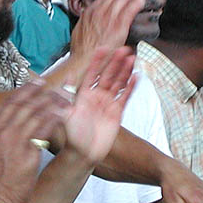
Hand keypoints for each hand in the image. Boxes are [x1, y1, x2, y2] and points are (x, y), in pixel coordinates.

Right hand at [0, 82, 70, 202]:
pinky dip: (54, 119)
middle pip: (26, 104)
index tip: (39, 83)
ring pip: (36, 114)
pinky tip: (64, 114)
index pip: (11, 102)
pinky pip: (43, 130)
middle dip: (44, 93)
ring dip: (52, 104)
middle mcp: (2, 132)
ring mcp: (14, 142)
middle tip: (58, 88)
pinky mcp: (27, 154)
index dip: (27, 90)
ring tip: (66, 99)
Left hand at [64, 47, 135, 163]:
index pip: (91, 73)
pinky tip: (136, 76)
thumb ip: (67, 95)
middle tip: (124, 49)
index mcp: (83, 94)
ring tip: (132, 58)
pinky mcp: (117, 112)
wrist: (84, 153)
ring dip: (125, 71)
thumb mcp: (66, 113)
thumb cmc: (73, 135)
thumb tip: (66, 77)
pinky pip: (125, 97)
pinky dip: (131, 87)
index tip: (103, 48)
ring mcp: (107, 103)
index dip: (98, 61)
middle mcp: (96, 96)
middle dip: (115, 62)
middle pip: (108, 75)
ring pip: (118, 83)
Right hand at [70, 0, 145, 63]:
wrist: (82, 61)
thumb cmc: (81, 52)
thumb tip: (91, 21)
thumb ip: (87, 24)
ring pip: (122, 0)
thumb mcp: (79, 32)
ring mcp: (108, 20)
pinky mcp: (117, 28)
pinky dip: (135, 4)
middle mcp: (98, 13)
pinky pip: (128, 11)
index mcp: (90, 14)